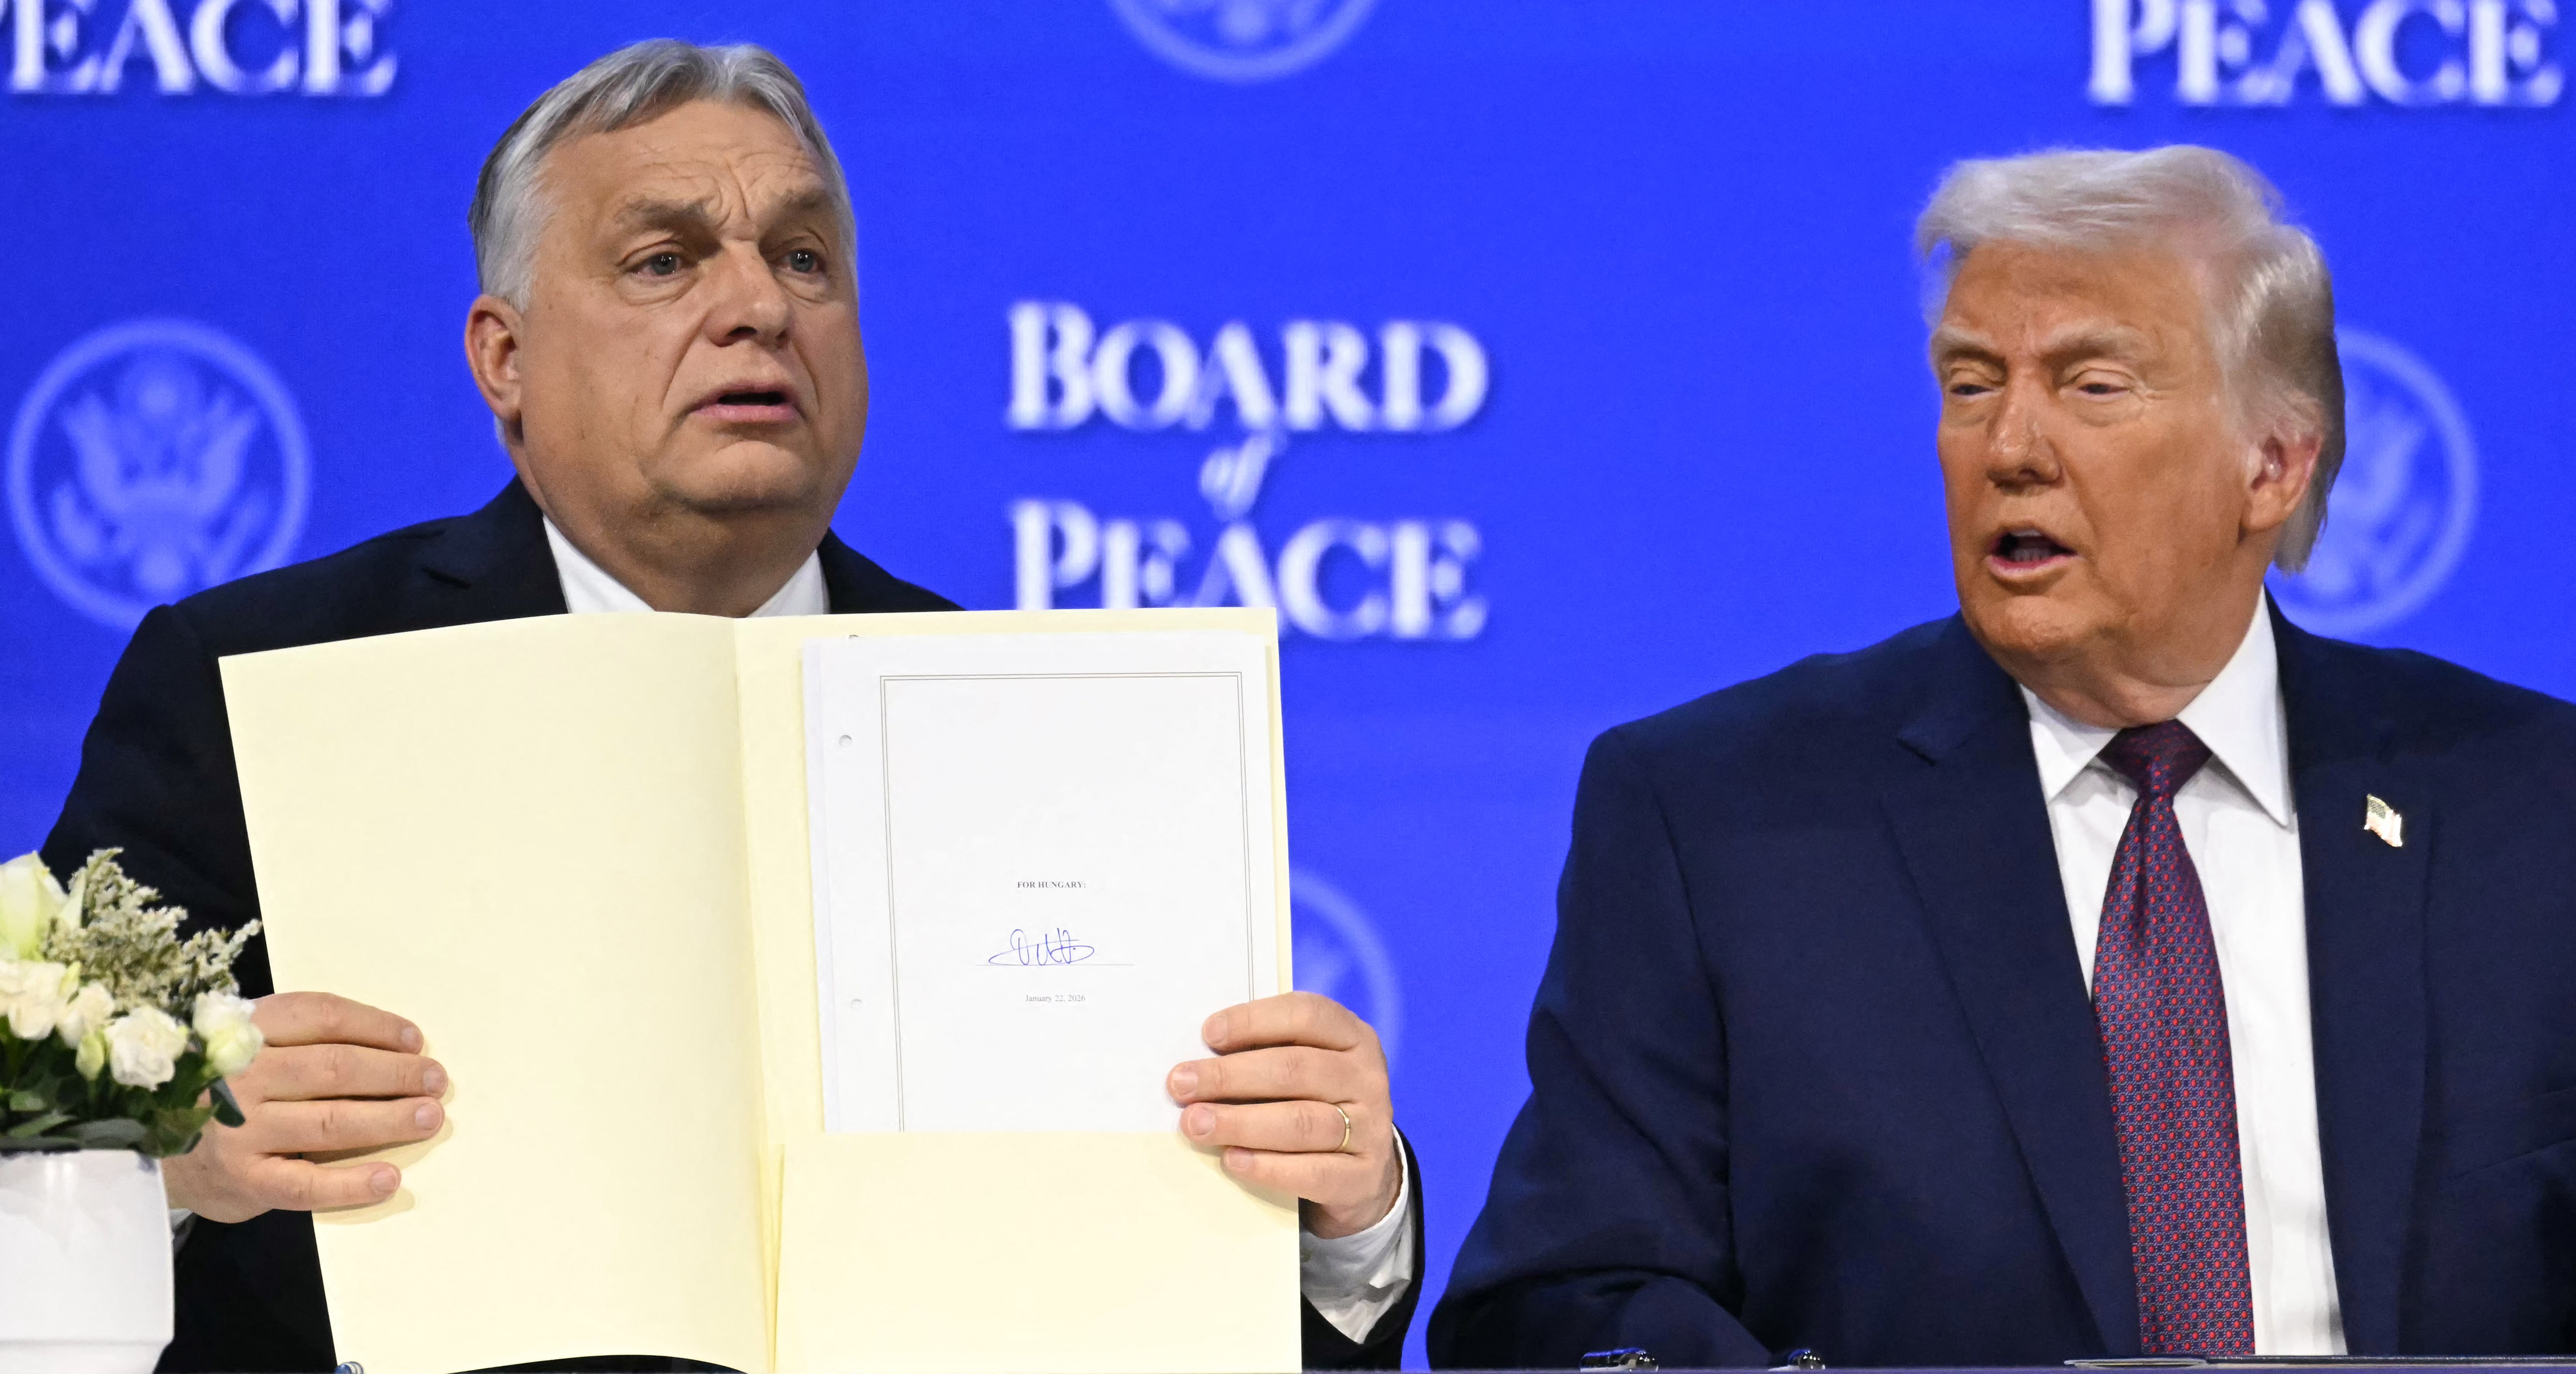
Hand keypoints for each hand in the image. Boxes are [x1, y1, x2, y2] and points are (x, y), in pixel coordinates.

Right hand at [162, 992, 445, 1222]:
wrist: (152, 1148)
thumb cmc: (224, 1090)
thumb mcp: (251, 1047)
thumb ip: (306, 1040)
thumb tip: (399, 1047)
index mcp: (246, 1032)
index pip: (324, 1017)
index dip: (377, 1026)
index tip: (416, 1041)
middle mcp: (241, 1077)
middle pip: (337, 1067)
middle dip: (397, 1073)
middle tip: (436, 1081)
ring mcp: (240, 1131)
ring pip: (331, 1122)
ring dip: (390, 1119)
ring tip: (429, 1117)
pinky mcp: (244, 1180)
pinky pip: (307, 1185)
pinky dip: (352, 1183)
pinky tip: (388, 1178)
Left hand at [1167, 991, 1401, 1238]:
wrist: (1364, 1169)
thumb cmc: (1315, 1102)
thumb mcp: (1305, 1066)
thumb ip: (1264, 1055)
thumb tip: (1198, 1062)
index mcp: (1353, 1037)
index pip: (1306, 1015)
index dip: (1254, 1020)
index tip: (1208, 1034)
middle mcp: (1367, 1078)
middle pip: (1295, 1069)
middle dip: (1230, 1076)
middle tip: (1181, 1085)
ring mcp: (1371, 1128)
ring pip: (1302, 1122)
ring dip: (1241, 1123)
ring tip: (1196, 1123)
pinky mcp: (1362, 1176)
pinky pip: (1313, 1172)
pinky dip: (1269, 1167)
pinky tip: (1233, 1160)